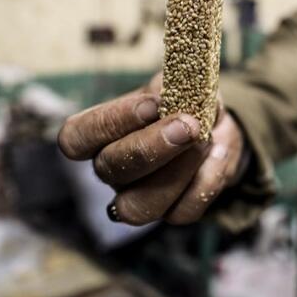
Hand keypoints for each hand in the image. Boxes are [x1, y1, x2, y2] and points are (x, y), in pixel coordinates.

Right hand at [58, 73, 246, 224]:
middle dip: (150, 148)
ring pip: (138, 207)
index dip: (109, 123)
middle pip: (110, 170)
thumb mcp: (180, 83)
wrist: (217, 127)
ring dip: (178, 173)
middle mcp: (112, 170)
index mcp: (100, 134)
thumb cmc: (186, 101)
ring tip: (206, 139)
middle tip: (188, 126)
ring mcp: (138, 196)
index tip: (152, 104)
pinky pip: (182, 212)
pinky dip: (208, 180)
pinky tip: (220, 152)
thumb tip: (171, 94)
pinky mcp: (171, 212)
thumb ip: (172, 85)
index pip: (76, 137)